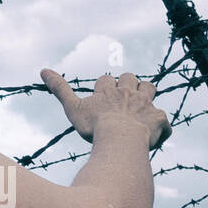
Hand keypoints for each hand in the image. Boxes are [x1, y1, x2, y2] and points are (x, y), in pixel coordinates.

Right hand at [40, 68, 172, 149]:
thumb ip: (60, 89)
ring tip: (141, 106)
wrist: (120, 138)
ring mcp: (146, 104)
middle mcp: (129, 93)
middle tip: (122, 98)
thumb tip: (43, 70)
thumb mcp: (73, 107)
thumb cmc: (94, 125)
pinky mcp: (159, 119)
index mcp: (109, 90)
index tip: (101, 97)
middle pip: (130, 78)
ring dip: (146, 94)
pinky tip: (154, 134)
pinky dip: (160, 126)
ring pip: (150, 88)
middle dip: (127, 84)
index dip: (104, 87)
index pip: (106, 80)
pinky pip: (164, 121)